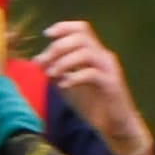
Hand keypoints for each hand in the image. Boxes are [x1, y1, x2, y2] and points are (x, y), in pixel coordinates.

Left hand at [38, 20, 154, 154]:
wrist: (116, 126)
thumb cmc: (93, 105)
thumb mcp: (69, 85)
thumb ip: (56, 72)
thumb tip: (38, 60)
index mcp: (95, 53)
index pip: (81, 29)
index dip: (64, 27)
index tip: (46, 34)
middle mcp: (103, 57)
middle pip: (82, 36)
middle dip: (58, 46)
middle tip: (43, 61)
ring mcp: (109, 69)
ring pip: (86, 52)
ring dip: (64, 61)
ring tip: (51, 73)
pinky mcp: (111, 84)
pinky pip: (91, 73)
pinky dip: (74, 76)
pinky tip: (64, 85)